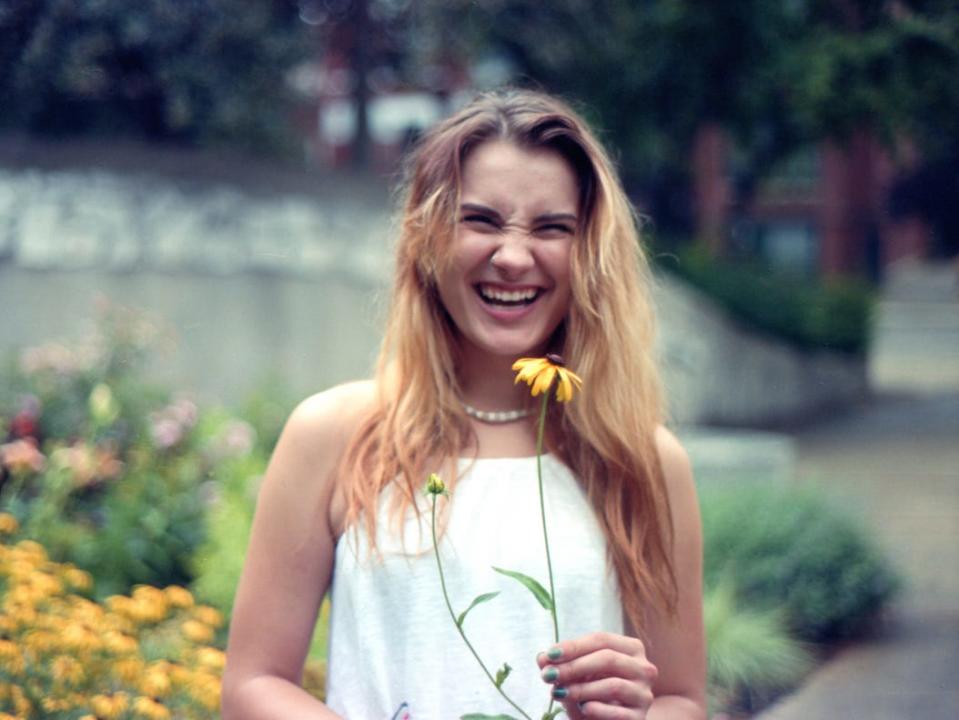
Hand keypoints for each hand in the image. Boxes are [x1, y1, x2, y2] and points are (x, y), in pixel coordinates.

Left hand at [537, 632, 657, 718]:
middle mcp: (643, 668)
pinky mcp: (640, 717)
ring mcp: (644, 694)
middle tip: (548, 675)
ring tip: (558, 693)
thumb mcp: (576, 676)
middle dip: (574, 666)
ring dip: (581, 689)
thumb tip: (541, 658)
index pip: (601, 639)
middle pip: (608, 659)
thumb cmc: (593, 693)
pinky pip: (618, 712)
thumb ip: (560, 664)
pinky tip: (583, 708)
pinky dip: (597, 709)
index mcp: (630, 649)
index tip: (548, 655)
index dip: (573, 646)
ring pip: (613, 685)